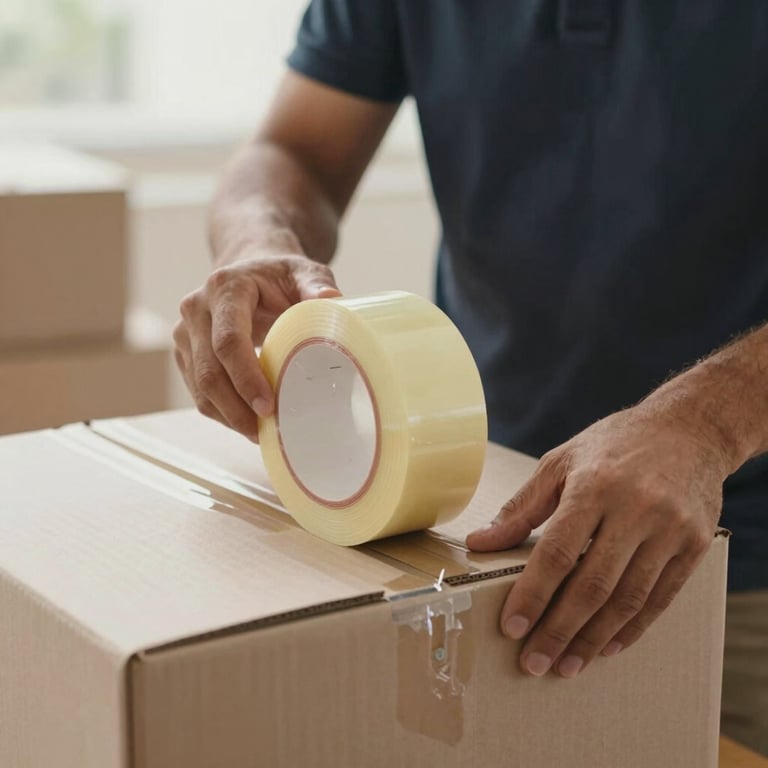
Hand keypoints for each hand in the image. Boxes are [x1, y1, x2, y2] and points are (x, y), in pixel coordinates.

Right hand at [173, 253, 340, 439]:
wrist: (250, 272)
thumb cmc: (279, 277)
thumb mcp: (302, 272)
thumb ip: (316, 283)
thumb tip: (333, 299)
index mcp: (224, 287)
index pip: (227, 340)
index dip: (245, 377)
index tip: (268, 406)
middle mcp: (196, 309)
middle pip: (209, 371)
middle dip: (237, 408)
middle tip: (266, 431)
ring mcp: (185, 333)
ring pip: (200, 387)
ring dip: (228, 416)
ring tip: (259, 433)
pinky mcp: (185, 353)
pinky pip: (198, 391)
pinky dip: (222, 412)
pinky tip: (247, 422)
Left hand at [466, 404, 727, 678]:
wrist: (688, 429)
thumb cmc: (614, 444)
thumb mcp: (561, 462)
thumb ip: (522, 507)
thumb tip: (480, 543)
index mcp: (594, 486)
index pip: (557, 552)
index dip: (532, 594)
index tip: (511, 627)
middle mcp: (635, 509)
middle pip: (593, 584)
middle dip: (559, 630)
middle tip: (534, 662)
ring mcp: (670, 529)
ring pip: (628, 598)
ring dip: (594, 639)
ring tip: (567, 665)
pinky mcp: (694, 544)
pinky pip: (661, 597)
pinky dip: (633, 627)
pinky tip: (607, 645)